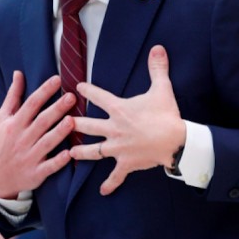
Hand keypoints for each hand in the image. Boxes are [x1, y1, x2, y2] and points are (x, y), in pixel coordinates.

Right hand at [0, 71, 76, 198]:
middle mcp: (22, 139)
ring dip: (59, 132)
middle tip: (71, 96)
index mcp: (14, 124)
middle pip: (41, 122)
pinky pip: (49, 167)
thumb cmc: (4, 141)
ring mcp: (29, 157)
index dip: (44, 91)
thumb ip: (13, 96)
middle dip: (56, 109)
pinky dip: (58, 161)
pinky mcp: (36, 173)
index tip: (57, 79)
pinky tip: (70, 154)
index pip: (30, 104)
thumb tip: (18, 73)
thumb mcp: (3, 118)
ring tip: (72, 120)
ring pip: (46, 143)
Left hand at [70, 45, 185, 194]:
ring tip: (70, 153)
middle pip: (87, 126)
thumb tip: (158, 47)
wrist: (177, 141)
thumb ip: (157, 68)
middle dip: (73, 124)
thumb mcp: (162, 89)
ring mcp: (118, 148)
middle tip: (61, 122)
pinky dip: (110, 184)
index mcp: (119, 109)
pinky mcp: (127, 163)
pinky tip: (102, 191)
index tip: (76, 86)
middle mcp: (114, 129)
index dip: (86, 90)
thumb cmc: (167, 114)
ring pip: (94, 152)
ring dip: (81, 153)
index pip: (98, 97)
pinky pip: (116, 175)